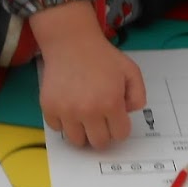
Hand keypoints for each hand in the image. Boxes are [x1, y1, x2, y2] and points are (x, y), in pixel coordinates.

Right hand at [31, 1, 145, 148]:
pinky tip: (69, 108)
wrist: (71, 43)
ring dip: (83, 131)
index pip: (120, 135)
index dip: (120, 126)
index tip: (116, 117)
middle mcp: (88, 111)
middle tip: (101, 119)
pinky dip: (64, 123)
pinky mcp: (49, 108)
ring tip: (84, 116)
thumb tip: (128, 114)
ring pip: (77, 141)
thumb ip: (138, 95)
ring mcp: (66, 111)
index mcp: (111, 103)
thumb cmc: (102, 57)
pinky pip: (57, 129)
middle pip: (99, 143)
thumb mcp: (131, 71)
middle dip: (104, 133)